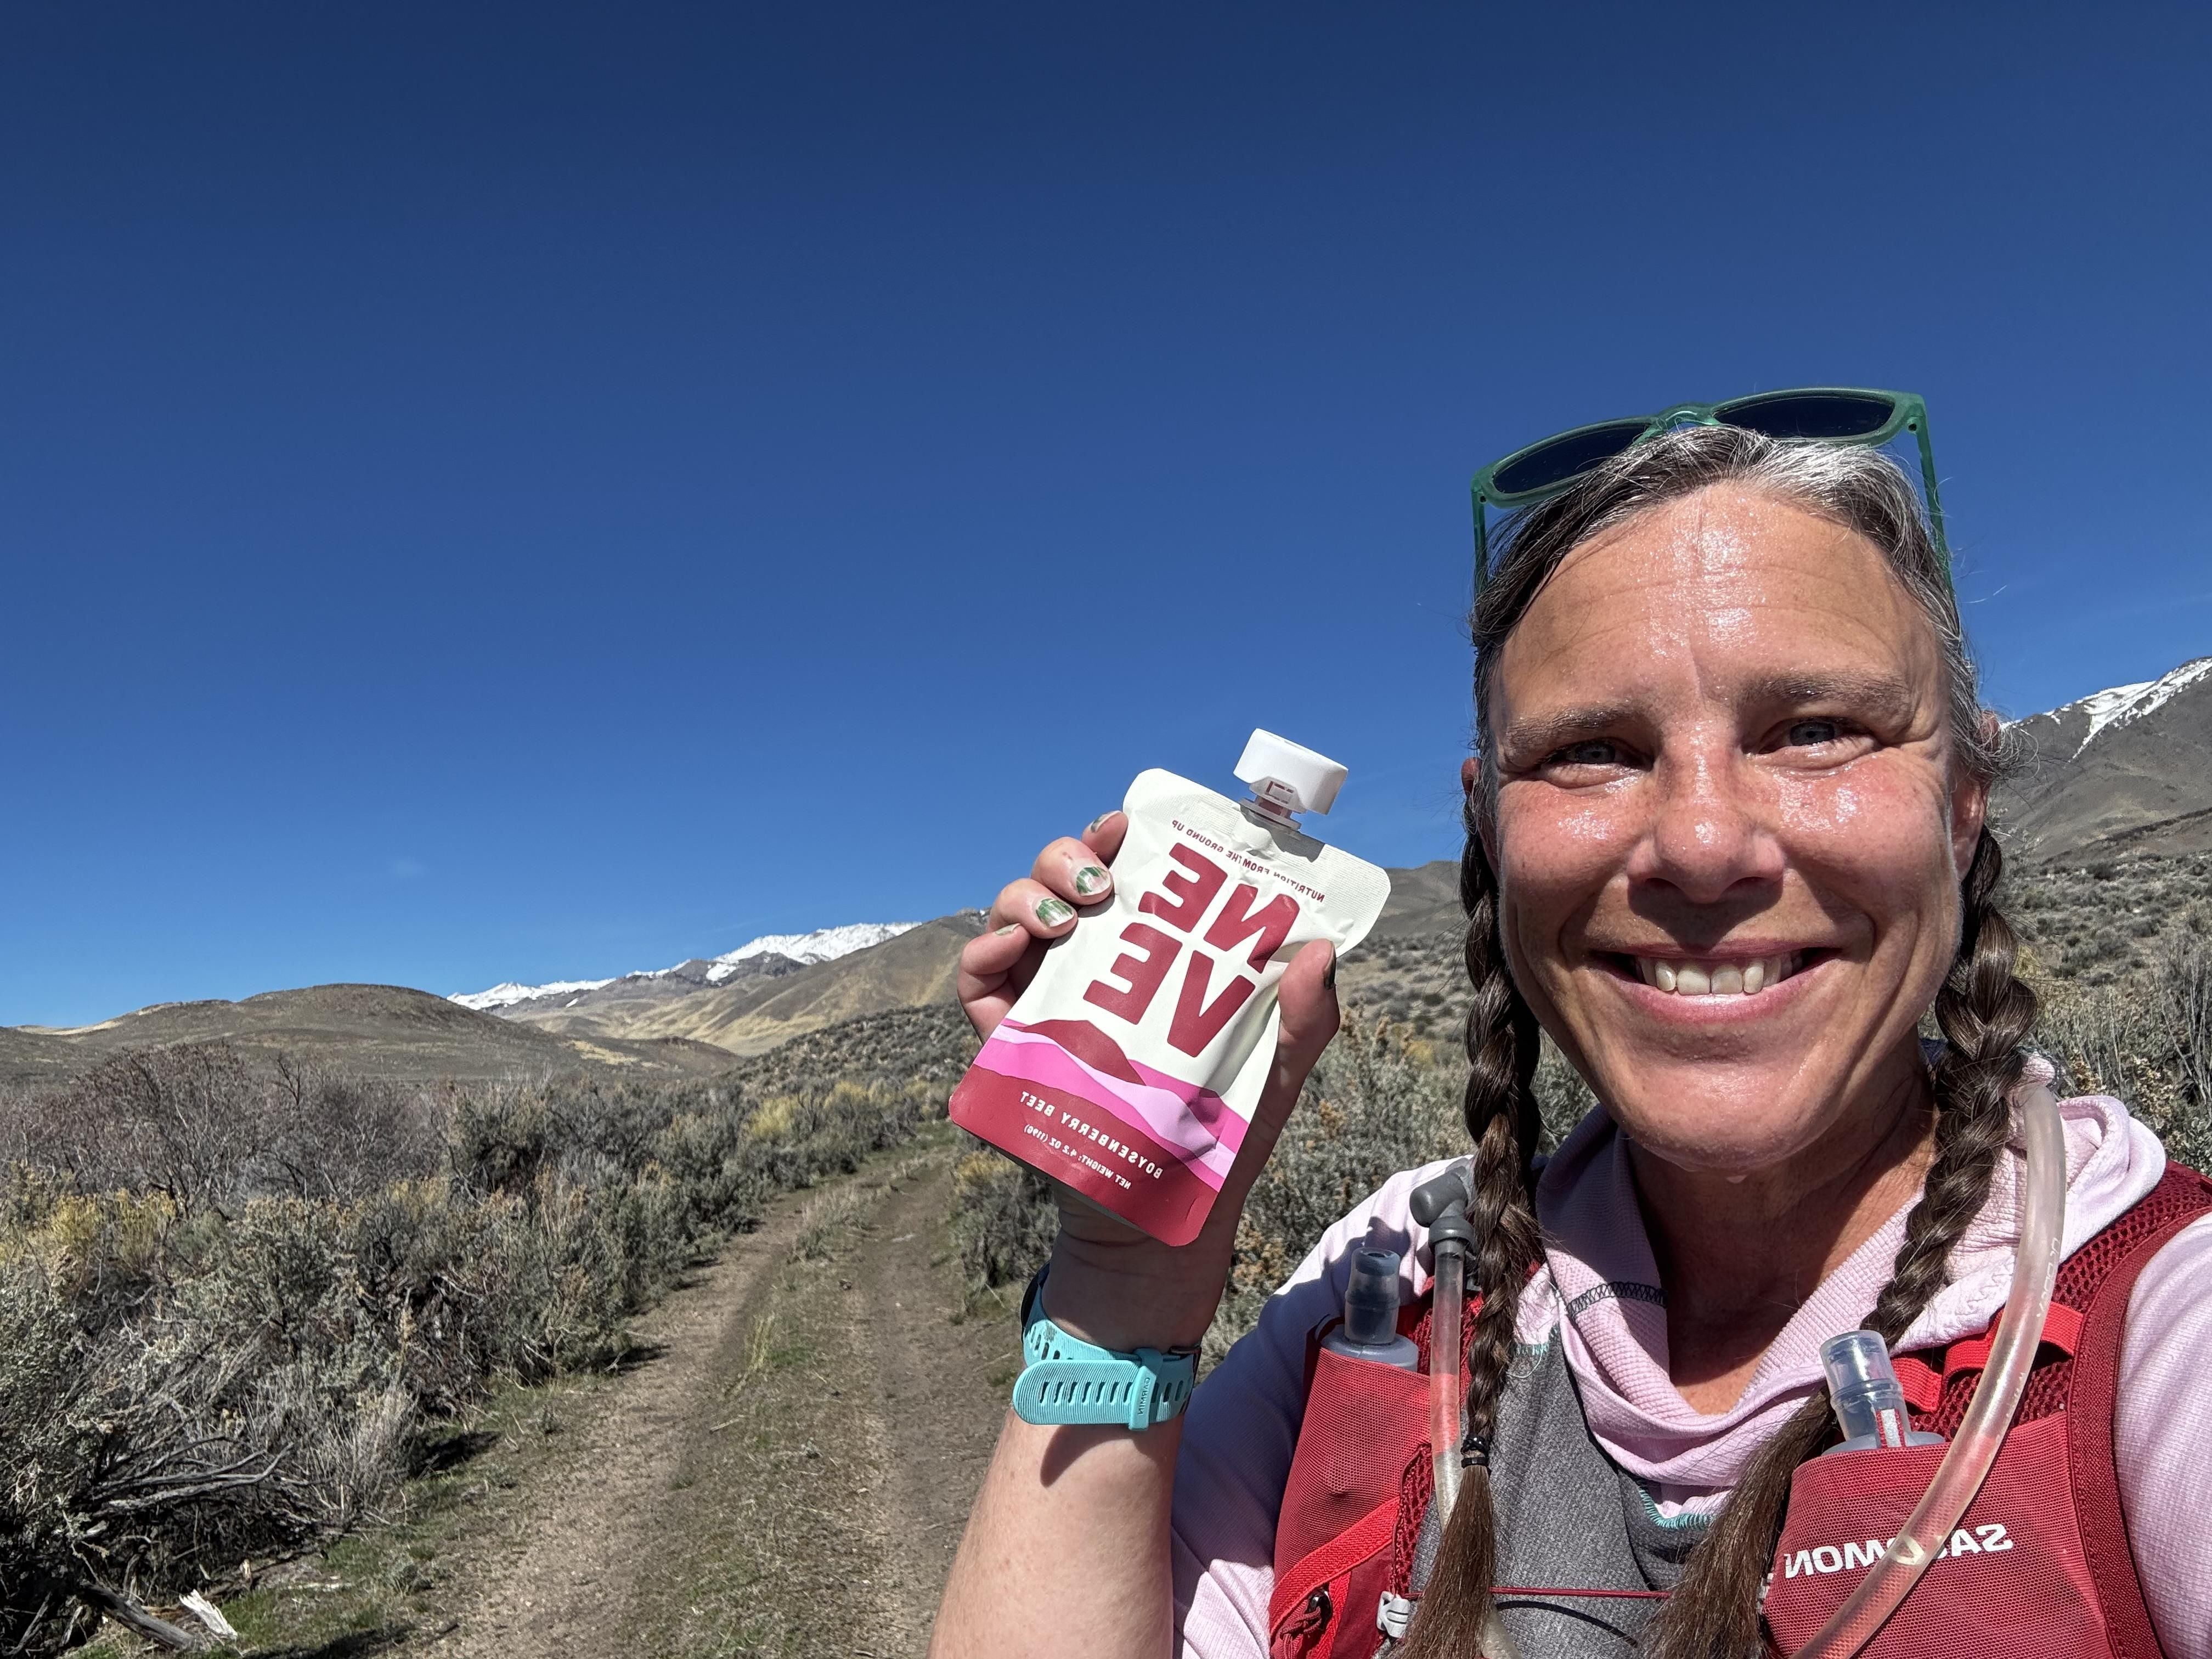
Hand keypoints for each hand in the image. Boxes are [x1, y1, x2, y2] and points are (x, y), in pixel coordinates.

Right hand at [955, 811, 1342, 1350]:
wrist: (1160, 1218)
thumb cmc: (1217, 1137)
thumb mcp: (1273, 1070)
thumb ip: (1303, 1016)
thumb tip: (1318, 951)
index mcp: (1148, 954)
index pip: (1126, 875)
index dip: (1121, 840)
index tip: (1131, 825)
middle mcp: (1090, 963)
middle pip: (1062, 880)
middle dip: (1070, 856)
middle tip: (1100, 879)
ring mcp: (1042, 995)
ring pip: (1016, 913)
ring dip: (1031, 895)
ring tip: (1067, 917)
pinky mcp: (1003, 1039)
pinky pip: (977, 978)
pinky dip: (985, 949)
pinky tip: (1016, 947)